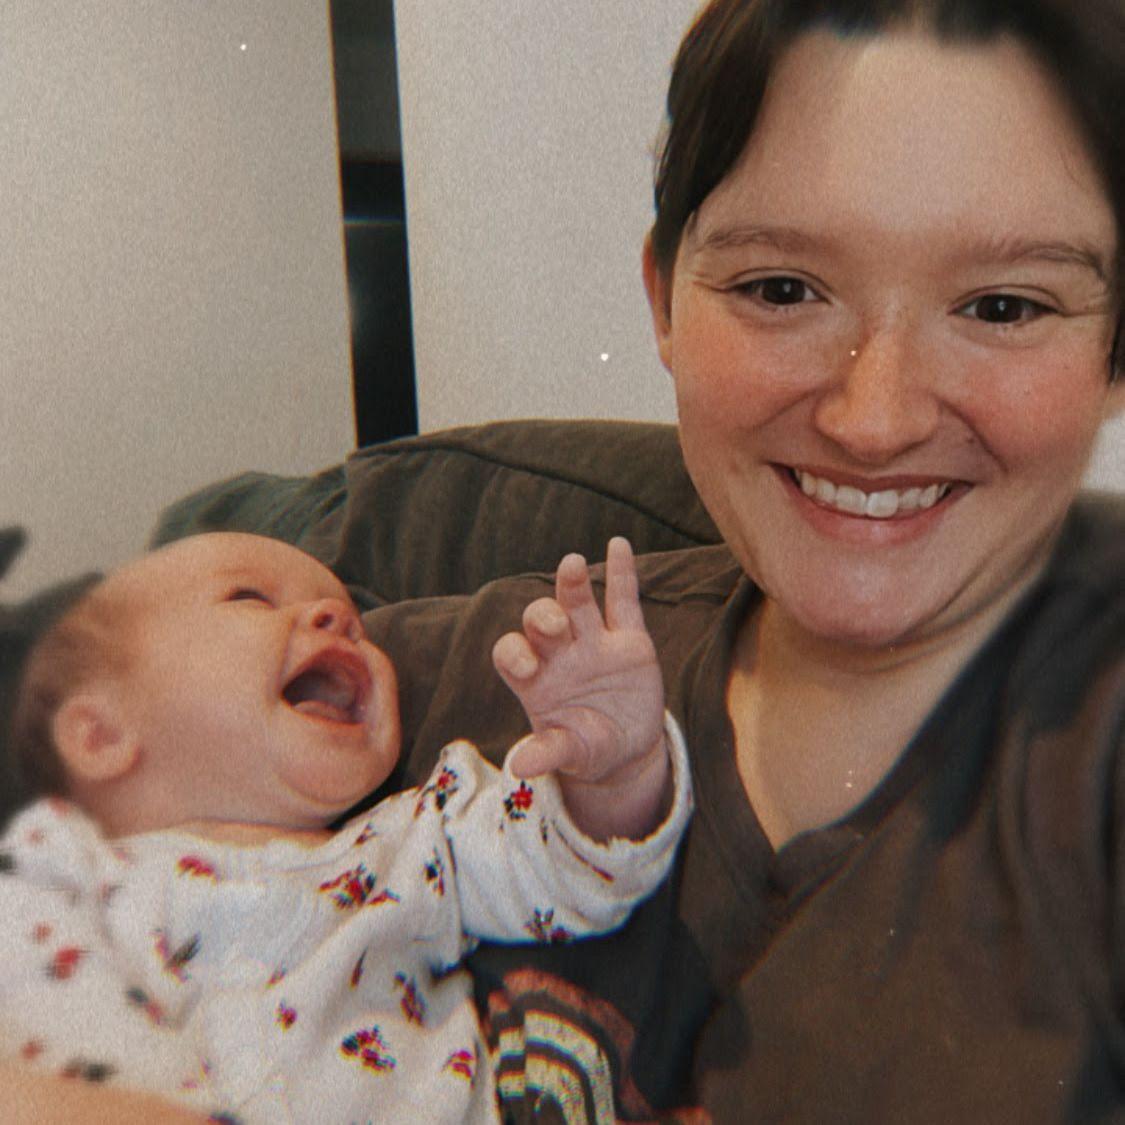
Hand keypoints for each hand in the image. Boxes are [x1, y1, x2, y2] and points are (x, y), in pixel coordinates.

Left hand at [492, 538, 668, 838]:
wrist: (627, 750)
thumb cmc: (588, 749)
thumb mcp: (571, 754)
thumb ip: (548, 752)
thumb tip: (518, 766)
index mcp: (535, 679)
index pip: (512, 652)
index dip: (514, 652)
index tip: (525, 667)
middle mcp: (559, 653)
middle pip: (543, 620)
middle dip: (544, 617)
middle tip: (554, 626)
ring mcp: (594, 642)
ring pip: (578, 604)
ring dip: (572, 585)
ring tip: (571, 565)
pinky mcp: (629, 641)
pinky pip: (623, 601)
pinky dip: (621, 573)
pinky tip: (619, 545)